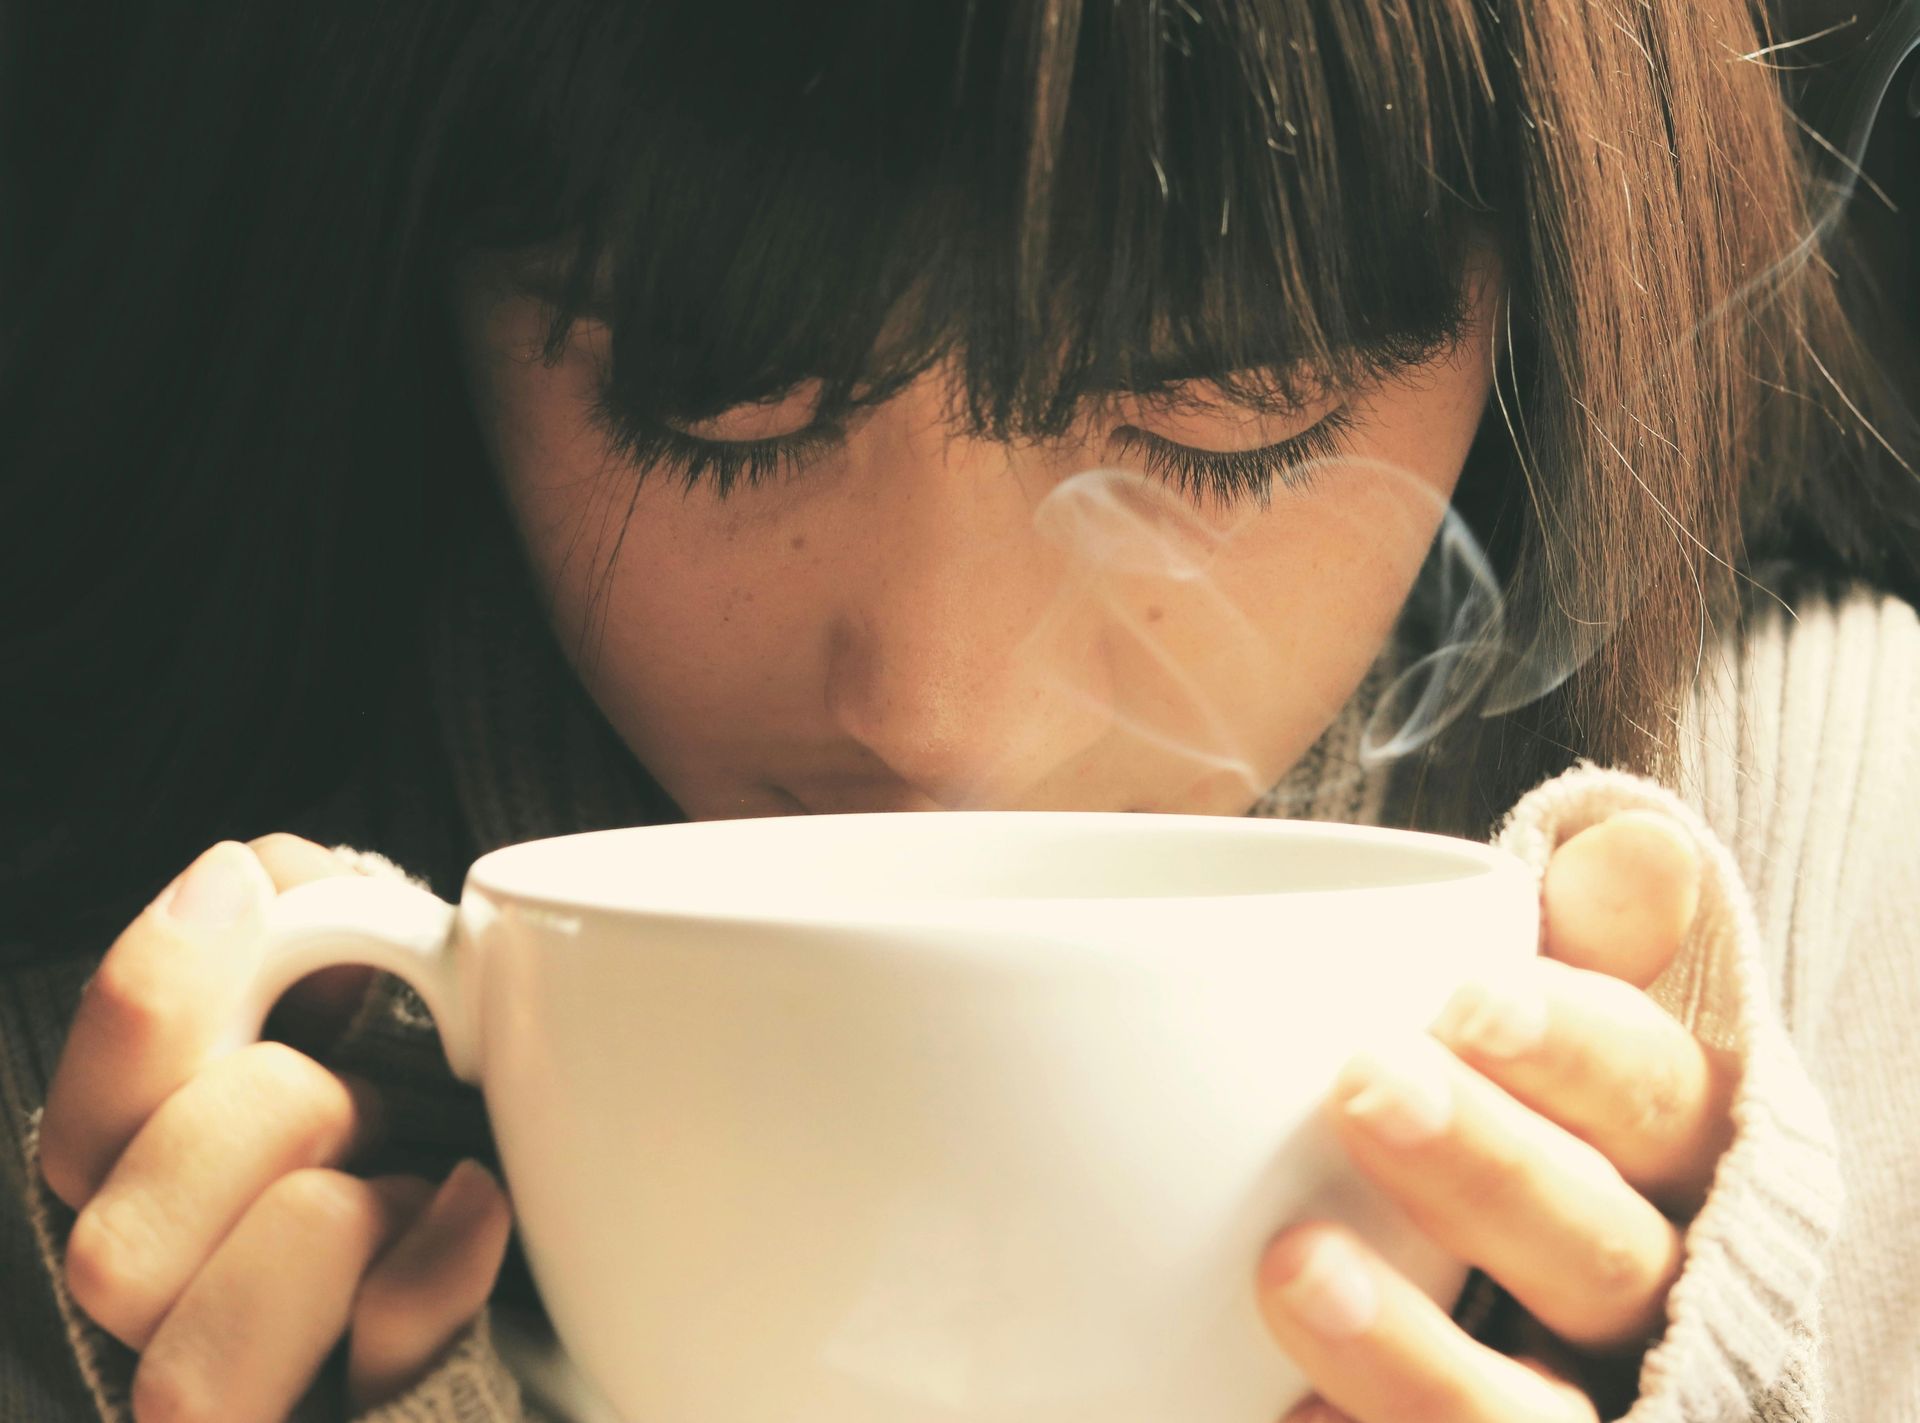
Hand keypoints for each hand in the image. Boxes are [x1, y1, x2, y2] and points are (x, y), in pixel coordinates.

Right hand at [38, 836, 512, 1421]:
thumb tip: (247, 879)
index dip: (144, 1000)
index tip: (236, 886)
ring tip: (419, 1178)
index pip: (76, 1134)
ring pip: (193, 1371)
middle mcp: (179, 1323)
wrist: (578, 1251)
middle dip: (262, 1125)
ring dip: (331, 1226)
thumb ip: (308, 934)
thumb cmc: (462, 1118)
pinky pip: (375, 1366)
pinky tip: (479, 1206)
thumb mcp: (386, 1006)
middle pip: (114, 1259)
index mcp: (155, 1202)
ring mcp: (266, 1406)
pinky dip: (433, 1272)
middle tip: (363, 1092)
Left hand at [1255, 809, 1738, 1421]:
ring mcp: (1590, 1400)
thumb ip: (1587, 948)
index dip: (1575, 1052)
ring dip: (1425, 1354)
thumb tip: (1638, 846)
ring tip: (1290, 1267)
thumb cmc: (1531, 1124)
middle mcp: (1657, 1290)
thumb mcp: (1552, 1032)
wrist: (1522, 1308)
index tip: (1465, 1002)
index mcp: (1674, 1157)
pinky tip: (1282, 1414)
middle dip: (1490, 1172)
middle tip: (1363, 1092)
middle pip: (1606, 1250)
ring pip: (1541, 1412)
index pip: (1658, 1097)